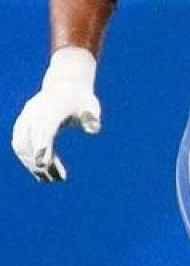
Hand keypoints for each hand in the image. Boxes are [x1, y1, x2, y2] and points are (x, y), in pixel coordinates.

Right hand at [11, 48, 100, 182]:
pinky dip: (28, 159)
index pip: (43, 129)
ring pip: (20, 145)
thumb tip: (93, 129)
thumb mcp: (90, 105)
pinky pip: (19, 144)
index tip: (44, 164)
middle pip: (29, 140)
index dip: (42, 146)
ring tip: (50, 179)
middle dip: (39, 161)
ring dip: (32, 163)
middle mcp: (33, 113)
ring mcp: (25, 118)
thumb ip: (91, 116)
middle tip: (57, 179)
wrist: (64, 86)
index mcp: (50, 108)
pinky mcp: (21, 125)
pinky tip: (42, 171)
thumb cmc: (80, 100)